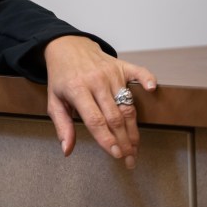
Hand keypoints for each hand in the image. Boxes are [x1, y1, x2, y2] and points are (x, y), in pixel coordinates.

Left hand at [43, 35, 156, 168]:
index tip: (116, 155)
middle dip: (124, 141)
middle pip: (115, 116)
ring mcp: (110, 73)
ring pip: (127, 105)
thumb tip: (67, 150)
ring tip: (136, 147)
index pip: (95, 119)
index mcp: (76, 89)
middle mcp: (96, 81)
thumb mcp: (54, 100)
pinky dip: (147, 79)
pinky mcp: (121, 66)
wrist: (66, 47)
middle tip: (130, 159)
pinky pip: (139, 72)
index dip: (107, 139)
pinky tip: (152, 90)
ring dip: (134, 128)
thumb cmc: (61, 77)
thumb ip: (62, 125)